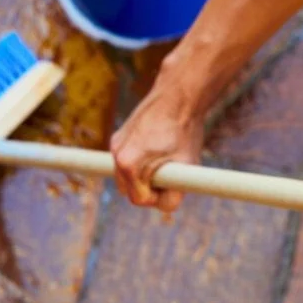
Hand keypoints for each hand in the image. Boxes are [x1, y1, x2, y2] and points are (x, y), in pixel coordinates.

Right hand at [109, 83, 205, 213]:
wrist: (179, 95)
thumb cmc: (183, 130)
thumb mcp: (185, 167)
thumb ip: (174, 193)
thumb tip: (166, 207)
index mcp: (128, 163)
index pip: (139, 199)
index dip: (158, 197)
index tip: (173, 184)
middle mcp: (117, 153)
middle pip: (129, 190)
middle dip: (149, 188)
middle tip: (171, 173)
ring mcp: (116, 143)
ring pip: (127, 175)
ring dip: (144, 175)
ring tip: (166, 158)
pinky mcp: (120, 135)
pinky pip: (128, 159)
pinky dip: (141, 160)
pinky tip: (159, 147)